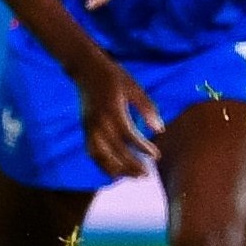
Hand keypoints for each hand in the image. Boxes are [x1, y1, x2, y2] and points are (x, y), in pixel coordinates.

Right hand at [77, 57, 161, 179]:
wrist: (85, 69)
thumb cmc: (113, 76)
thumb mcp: (134, 88)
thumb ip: (147, 108)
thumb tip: (160, 130)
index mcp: (112, 110)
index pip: (129, 136)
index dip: (143, 148)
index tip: (156, 156)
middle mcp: (99, 122)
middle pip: (115, 150)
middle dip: (132, 165)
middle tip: (147, 175)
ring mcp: (89, 127)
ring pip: (101, 156)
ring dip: (117, 169)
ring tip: (133, 177)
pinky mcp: (85, 129)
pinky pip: (92, 152)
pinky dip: (103, 164)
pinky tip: (116, 172)